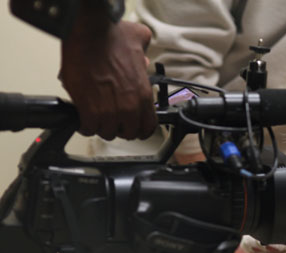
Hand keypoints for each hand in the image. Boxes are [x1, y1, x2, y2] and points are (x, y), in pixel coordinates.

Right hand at [60, 3, 156, 140]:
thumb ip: (145, 53)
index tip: (133, 125)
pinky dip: (84, 126)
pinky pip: (88, 128)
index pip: (148, 126)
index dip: (140, 129)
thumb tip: (144, 59)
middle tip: (112, 120)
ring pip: (107, 133)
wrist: (89, 33)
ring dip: (101, 126)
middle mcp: (130, 105)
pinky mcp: (89, 110)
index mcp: (144, 94)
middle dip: (120, 128)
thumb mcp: (140, 42)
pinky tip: (83, 119)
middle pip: (128, 133)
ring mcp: (110, 110)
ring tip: (96, 117)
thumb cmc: (111, 36)